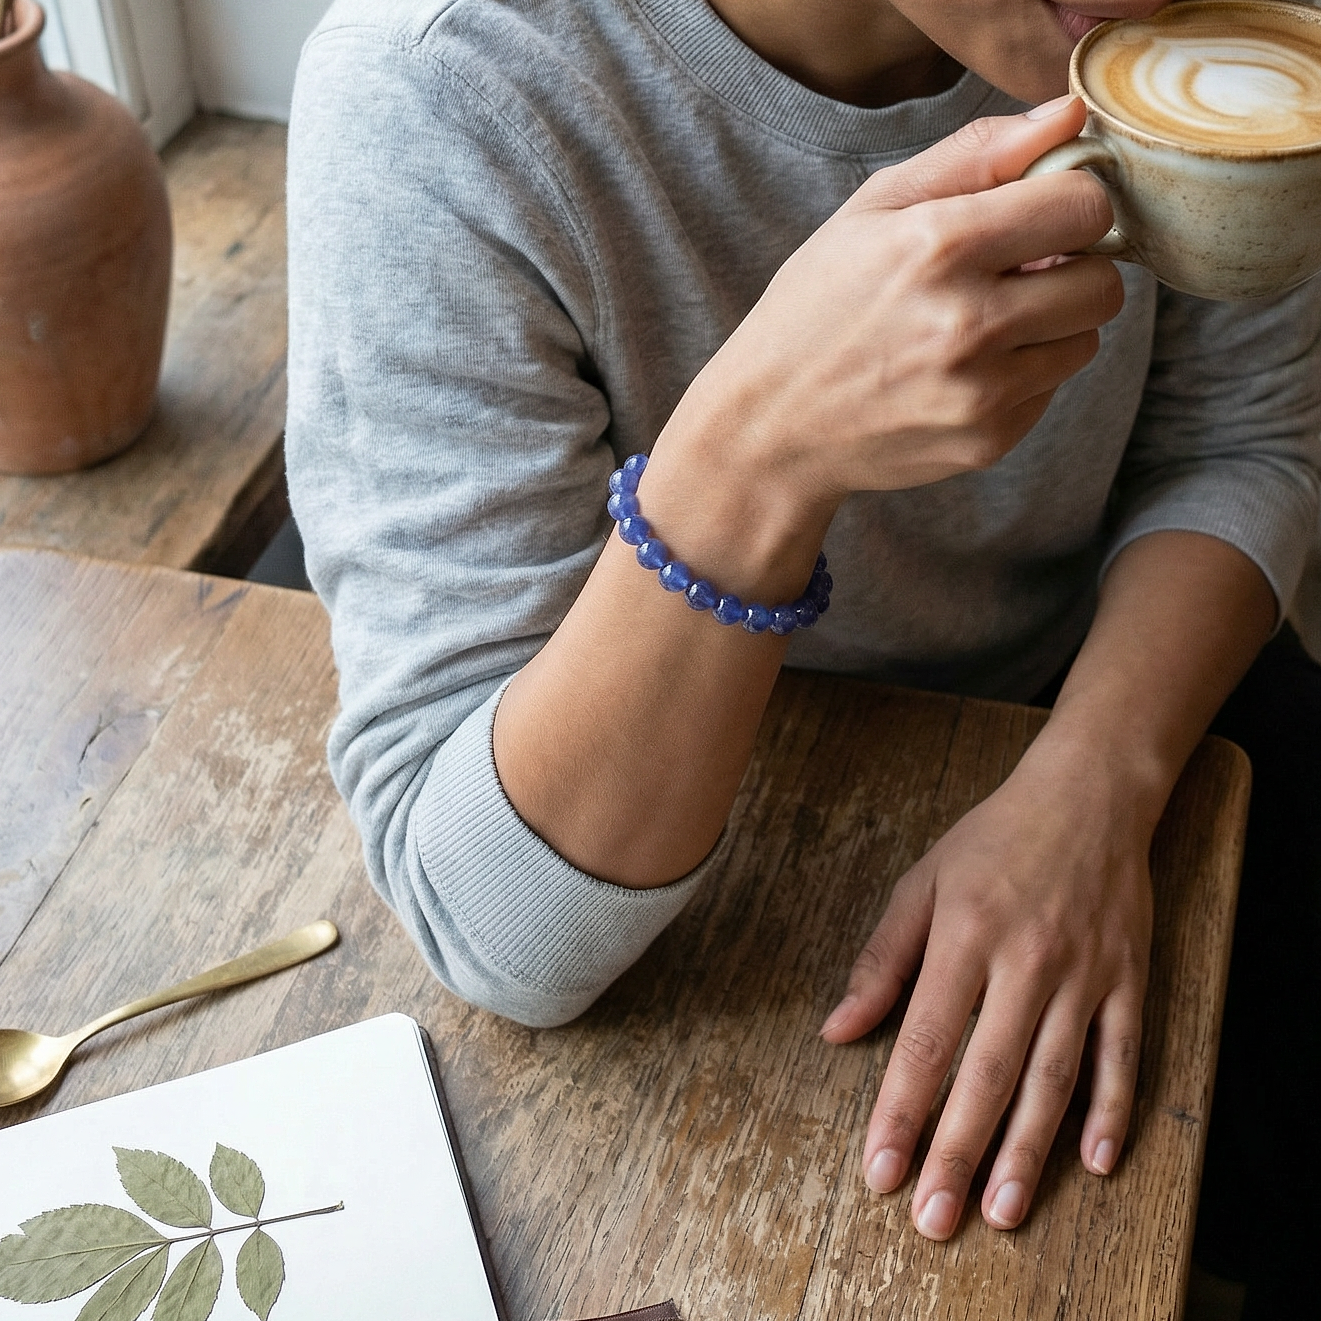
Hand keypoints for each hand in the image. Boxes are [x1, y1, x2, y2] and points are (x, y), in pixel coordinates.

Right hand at [676, 96, 1124, 503]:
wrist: (771, 427)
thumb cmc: (815, 310)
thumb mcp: (872, 211)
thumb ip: (975, 156)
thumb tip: (1068, 120)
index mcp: (939, 245)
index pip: (1084, 206)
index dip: (1068, 205)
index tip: (1039, 218)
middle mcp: (968, 322)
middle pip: (1102, 283)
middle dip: (1070, 271)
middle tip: (1017, 276)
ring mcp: (980, 391)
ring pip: (1085, 341)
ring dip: (1049, 327)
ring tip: (982, 327)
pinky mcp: (987, 441)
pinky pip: (1049, 391)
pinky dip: (1020, 377)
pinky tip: (961, 374)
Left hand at [819, 731, 1153, 1238]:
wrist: (1086, 798)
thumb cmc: (991, 842)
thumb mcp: (921, 884)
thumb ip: (880, 961)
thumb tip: (837, 1031)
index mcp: (963, 937)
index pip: (925, 1041)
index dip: (901, 1111)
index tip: (880, 1170)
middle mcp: (1025, 963)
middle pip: (987, 1074)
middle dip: (957, 1151)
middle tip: (934, 1220)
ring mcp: (1083, 975)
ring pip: (1054, 1077)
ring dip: (1027, 1149)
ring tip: (1000, 1211)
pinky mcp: (1128, 980)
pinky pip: (1122, 1056)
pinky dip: (1112, 1110)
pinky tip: (1094, 1162)